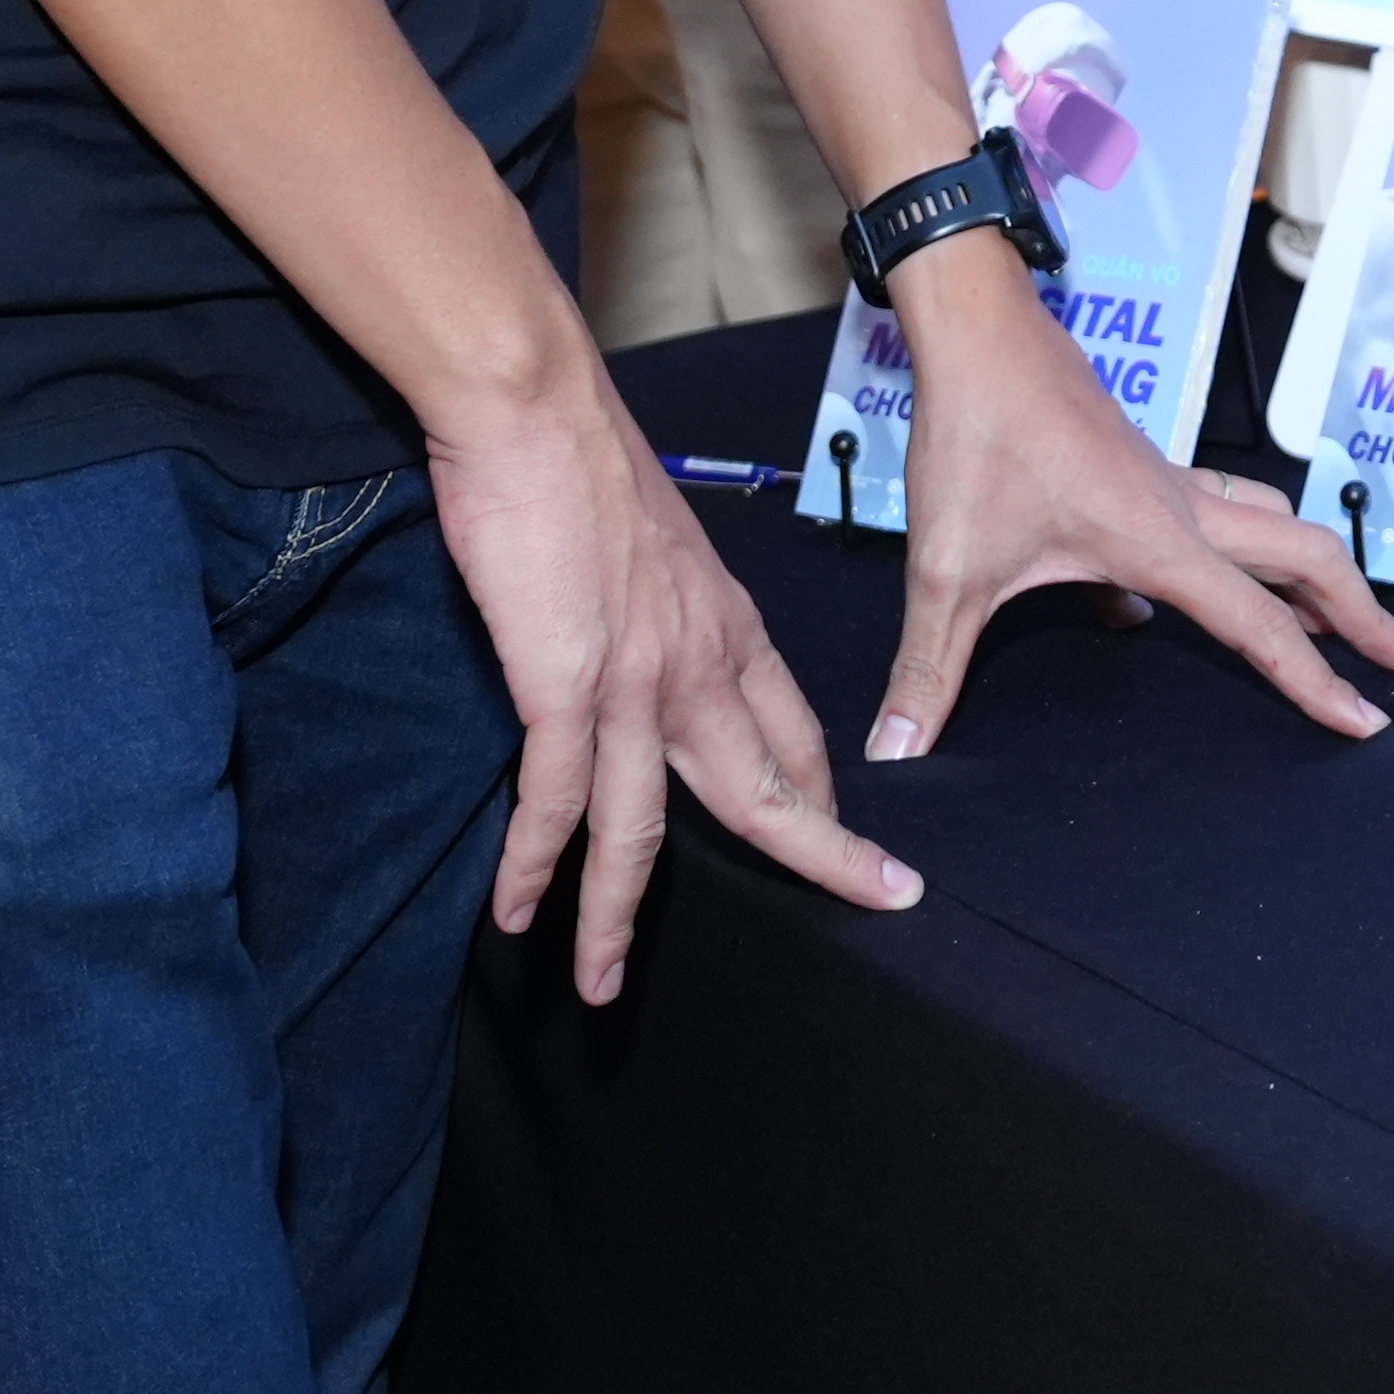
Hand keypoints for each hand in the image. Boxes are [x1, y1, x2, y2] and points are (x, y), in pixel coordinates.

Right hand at [423, 361, 915, 1001]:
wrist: (537, 407)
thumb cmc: (584, 459)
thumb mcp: (658, 541)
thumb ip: (664, 601)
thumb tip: (647, 630)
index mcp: (726, 625)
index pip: (794, 730)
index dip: (822, 788)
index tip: (850, 830)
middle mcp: (699, 663)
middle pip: (767, 791)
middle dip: (823, 858)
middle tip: (877, 903)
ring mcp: (635, 681)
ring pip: (644, 831)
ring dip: (616, 917)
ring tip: (599, 986)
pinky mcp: (564, 684)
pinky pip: (556, 803)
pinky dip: (535, 867)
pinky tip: (516, 914)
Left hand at [877, 250, 1393, 763]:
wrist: (978, 337)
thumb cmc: (976, 436)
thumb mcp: (947, 567)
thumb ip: (931, 668)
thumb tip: (897, 751)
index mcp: (1159, 542)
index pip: (1260, 626)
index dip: (1318, 681)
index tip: (1367, 720)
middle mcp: (1184, 510)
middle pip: (1310, 558)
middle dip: (1364, 614)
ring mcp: (1173, 484)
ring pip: (1278, 525)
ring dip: (1319, 571)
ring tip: (1339, 618)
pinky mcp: (1148, 470)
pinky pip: (1222, 514)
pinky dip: (1244, 551)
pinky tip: (1196, 589)